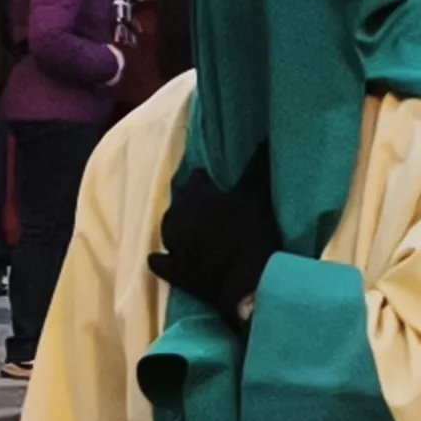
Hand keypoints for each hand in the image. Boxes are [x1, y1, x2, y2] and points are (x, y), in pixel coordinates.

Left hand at [149, 149, 278, 320]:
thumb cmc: (252, 234)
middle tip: (207, 204)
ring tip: (191, 226)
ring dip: (178, 225)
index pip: (198, 177)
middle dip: (191, 201)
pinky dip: (160, 259)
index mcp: (197, 194)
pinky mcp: (176, 272)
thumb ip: (257, 166)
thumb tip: (263, 137)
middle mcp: (179, 216)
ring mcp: (175, 245)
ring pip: (169, 229)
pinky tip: (157, 257)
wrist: (245, 283)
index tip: (216, 180)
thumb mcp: (258, 196)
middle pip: (181, 202)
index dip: (208, 179)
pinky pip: (161, 263)